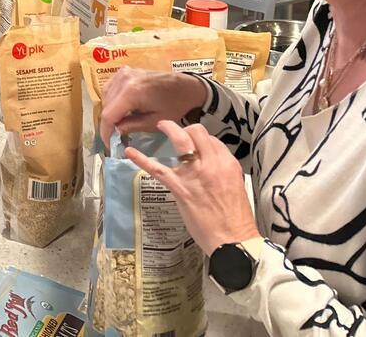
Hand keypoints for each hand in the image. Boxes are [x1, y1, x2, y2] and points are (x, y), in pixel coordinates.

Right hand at [99, 67, 206, 145]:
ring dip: (109, 111)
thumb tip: (116, 130)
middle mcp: (124, 79)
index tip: (108, 144)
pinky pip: (111, 87)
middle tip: (115, 136)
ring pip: (106, 96)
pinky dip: (112, 100)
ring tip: (118, 123)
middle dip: (108, 122)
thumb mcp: (154, 121)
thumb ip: (132, 126)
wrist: (187, 86)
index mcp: (131, 91)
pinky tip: (120, 109)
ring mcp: (123, 72)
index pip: (109, 115)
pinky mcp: (125, 71)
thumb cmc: (175, 105)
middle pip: (106, 105)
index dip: (105, 131)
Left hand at [124, 120, 259, 253]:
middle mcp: (212, 164)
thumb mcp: (235, 185)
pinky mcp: (180, 188)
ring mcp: (194, 174)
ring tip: (160, 125)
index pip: (211, 139)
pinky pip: (158, 169)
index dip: (200, 139)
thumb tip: (209, 163)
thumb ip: (222, 171)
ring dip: (169, 129)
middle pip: (197, 132)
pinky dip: (142, 159)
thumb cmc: (235, 217)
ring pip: (180, 141)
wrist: (233, 239)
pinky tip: (130, 153)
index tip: (193, 144)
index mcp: (227, 164)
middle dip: (185, 128)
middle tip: (175, 130)